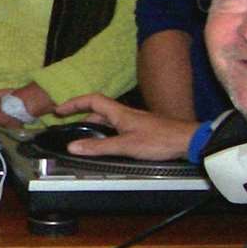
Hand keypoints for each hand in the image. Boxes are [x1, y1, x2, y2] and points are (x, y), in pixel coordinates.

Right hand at [48, 93, 198, 160]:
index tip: (59, 110)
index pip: (91, 101)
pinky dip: (105, 132)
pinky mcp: (141, 129)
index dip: (74, 103)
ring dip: (92, 124)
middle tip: (66, 123)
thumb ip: (99, 147)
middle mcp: (125, 113)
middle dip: (79, 114)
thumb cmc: (160, 140)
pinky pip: (116, 127)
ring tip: (81, 135)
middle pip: (97, 110)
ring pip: (107, 119)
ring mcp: (133, 121)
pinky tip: (106, 142)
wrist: (187, 140)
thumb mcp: (126, 146)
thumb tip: (73, 146)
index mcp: (119, 112)